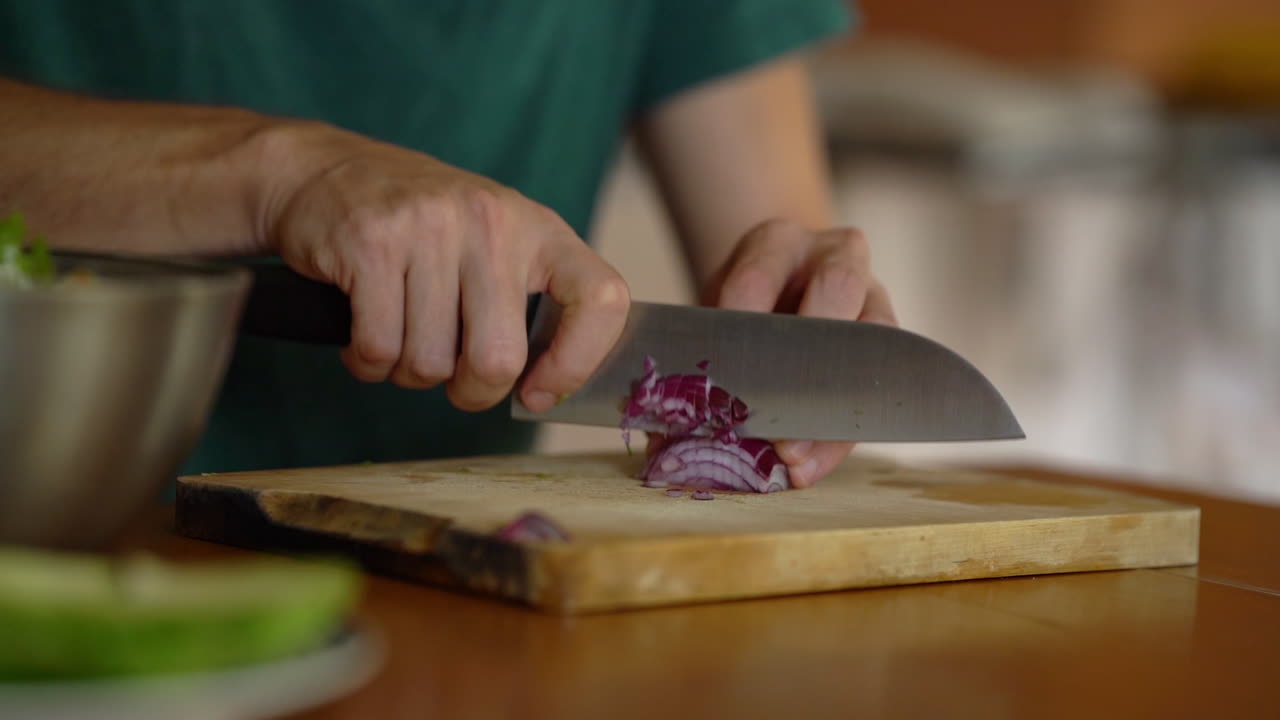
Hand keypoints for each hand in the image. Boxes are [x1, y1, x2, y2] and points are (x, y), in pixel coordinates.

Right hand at [262, 122, 629, 411]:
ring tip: (398, 336)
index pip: (602, 299)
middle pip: (498, 359)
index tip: (538, 393)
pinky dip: (366, 364)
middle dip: (469, 391)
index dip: (578, 363)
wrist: (321, 170)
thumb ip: (525, 304)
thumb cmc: (420, 229)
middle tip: (451, 378)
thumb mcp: (492, 245)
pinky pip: (378, 349)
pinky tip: (362, 336)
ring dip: (408, 373)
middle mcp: (491, 221)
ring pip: (429, 364)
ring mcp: (430, 227)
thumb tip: (545, 394)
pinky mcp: (370, 242)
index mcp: (538, 227)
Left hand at [703, 218, 896, 487]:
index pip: (757, 277)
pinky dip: (838, 435)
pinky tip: (809, 468)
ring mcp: (873, 292)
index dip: (739, 326)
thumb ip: (693, 360)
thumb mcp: (715, 313)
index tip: (719, 375)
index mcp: (776, 243)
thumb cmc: (744, 304)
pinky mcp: (889, 340)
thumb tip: (665, 437)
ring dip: (828, 409)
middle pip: (835, 289)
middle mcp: (834, 256)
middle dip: (805, 360)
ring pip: (873, 340)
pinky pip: (875, 389)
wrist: (789, 283)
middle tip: (770, 418)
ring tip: (791, 459)